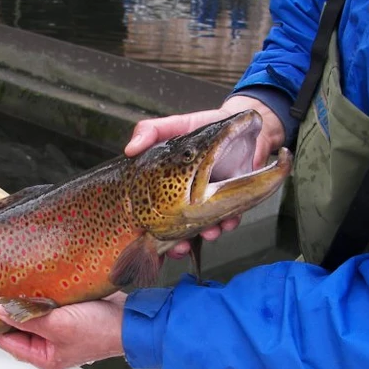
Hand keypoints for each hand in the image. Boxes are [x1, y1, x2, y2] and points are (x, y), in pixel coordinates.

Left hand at [0, 293, 126, 368]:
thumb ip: (26, 317)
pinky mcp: (69, 312)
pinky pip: (47, 303)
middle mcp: (50, 344)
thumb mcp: (58, 325)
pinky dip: (41, 293)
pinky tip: (36, 280)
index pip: (6, 339)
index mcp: (44, 356)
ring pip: (33, 312)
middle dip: (11, 309)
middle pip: (18, 326)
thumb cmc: (101, 330)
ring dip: (26, 299)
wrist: (131, 320)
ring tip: (14, 282)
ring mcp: (60, 328)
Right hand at [124, 95, 285, 257]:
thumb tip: (128, 150)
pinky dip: (230, 223)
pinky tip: (228, 222)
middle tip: (180, 247)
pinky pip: (232, 218)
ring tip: (209, 233)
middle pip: (179, 232)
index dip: (151, 232)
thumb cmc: (202, 126)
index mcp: (169, 188)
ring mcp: (211, 201)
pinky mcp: (235, 200)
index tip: (149, 240)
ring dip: (207, 235)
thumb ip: (149, 131)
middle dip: (179, 244)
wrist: (240, 122)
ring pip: (205, 229)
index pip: (155, 216)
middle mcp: (189, 200)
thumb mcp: (173, 126)